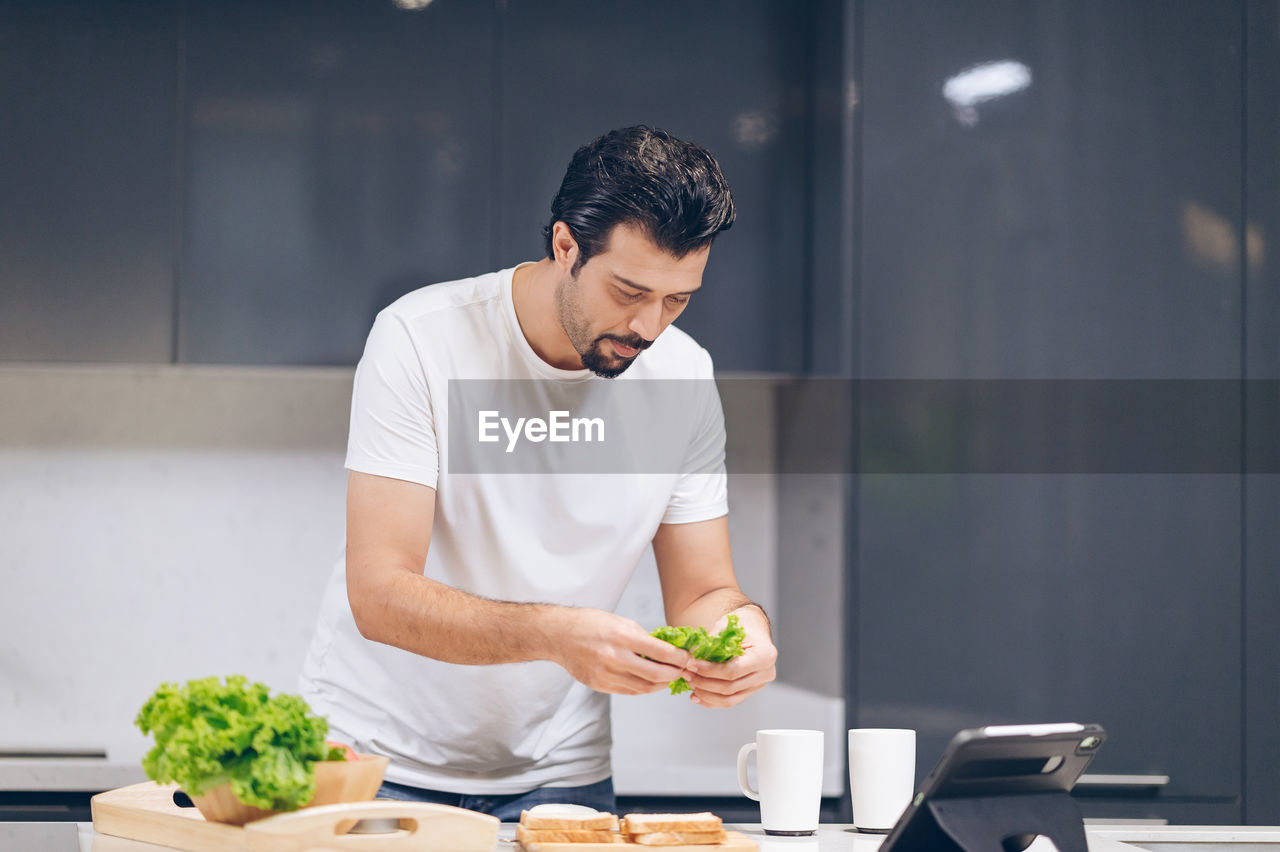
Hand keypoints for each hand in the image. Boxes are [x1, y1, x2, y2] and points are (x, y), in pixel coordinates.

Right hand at [550, 608, 694, 694]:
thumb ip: (643, 637)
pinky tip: (650, 681)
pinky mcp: (599, 685)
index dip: (680, 658)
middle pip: (655, 675)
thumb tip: (667, 649)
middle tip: (683, 671)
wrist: (559, 635)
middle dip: (674, 674)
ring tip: (668, 677)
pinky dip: (643, 687)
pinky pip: (629, 691)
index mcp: (621, 636)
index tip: (689, 658)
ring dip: (661, 684)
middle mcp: (614, 657)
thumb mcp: (620, 621)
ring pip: (643, 688)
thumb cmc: (590, 623)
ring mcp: (605, 674)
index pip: (661, 653)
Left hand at [682, 611, 776, 707]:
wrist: (753, 627)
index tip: (691, 664)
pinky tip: (696, 696)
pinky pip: (730, 701)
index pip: (732, 671)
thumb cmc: (742, 623)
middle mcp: (766, 673)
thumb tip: (691, 658)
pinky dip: (711, 700)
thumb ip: (712, 643)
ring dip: (706, 694)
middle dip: (704, 683)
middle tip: (686, 674)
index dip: (709, 671)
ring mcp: (759, 685)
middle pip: (730, 687)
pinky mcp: (750, 691)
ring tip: (690, 684)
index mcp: (765, 655)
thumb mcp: (727, 626)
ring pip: (729, 699)